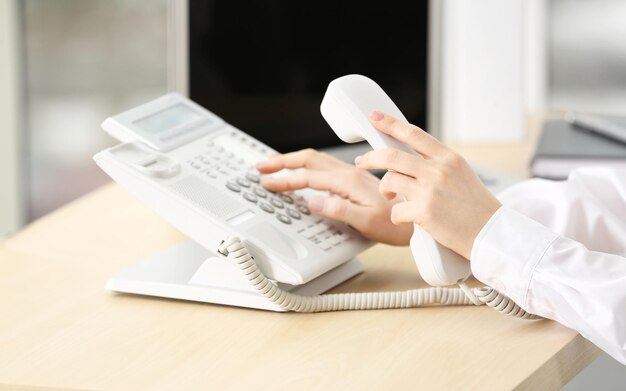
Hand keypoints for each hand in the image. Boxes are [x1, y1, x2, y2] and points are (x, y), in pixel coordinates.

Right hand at [256, 149, 412, 244]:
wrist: (420, 219)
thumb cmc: (397, 226)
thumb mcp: (366, 222)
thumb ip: (339, 210)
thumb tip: (313, 201)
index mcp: (349, 182)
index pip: (309, 177)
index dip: (285, 180)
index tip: (266, 182)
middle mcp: (351, 173)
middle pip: (310, 159)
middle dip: (284, 161)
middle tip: (263, 166)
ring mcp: (355, 175)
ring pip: (319, 160)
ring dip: (295, 161)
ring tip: (278, 165)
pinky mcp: (359, 179)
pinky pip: (328, 166)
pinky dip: (310, 165)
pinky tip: (308, 171)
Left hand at [354, 111, 501, 258]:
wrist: (491, 233)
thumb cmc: (476, 208)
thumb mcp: (461, 175)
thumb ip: (437, 165)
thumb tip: (409, 160)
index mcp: (448, 158)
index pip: (414, 134)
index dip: (390, 123)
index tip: (375, 117)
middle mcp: (438, 170)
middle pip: (392, 156)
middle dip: (370, 157)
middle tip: (361, 161)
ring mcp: (430, 190)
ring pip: (390, 180)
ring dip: (384, 189)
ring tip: (390, 196)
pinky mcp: (424, 212)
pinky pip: (395, 210)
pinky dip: (396, 215)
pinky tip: (406, 219)